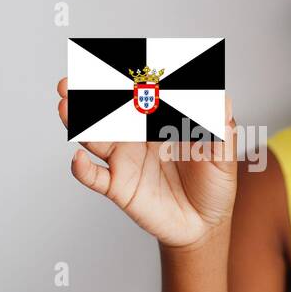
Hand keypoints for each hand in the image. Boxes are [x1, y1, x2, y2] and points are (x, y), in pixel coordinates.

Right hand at [56, 77, 239, 248]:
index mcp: (161, 121)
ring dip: (79, 122)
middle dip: (89, 93)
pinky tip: (77, 159)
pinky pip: (95, 177)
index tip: (119, 66)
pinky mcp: (119, 187)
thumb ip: (221, 129)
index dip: (127, 79)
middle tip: (73, 79)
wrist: (205, 225)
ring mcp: (124, 160)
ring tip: (66, 107)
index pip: (140, 94)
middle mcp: (137, 136)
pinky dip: (82, 169)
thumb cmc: (213, 185)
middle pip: (108, 110)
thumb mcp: (224, 156)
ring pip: (95, 137)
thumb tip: (223, 100)